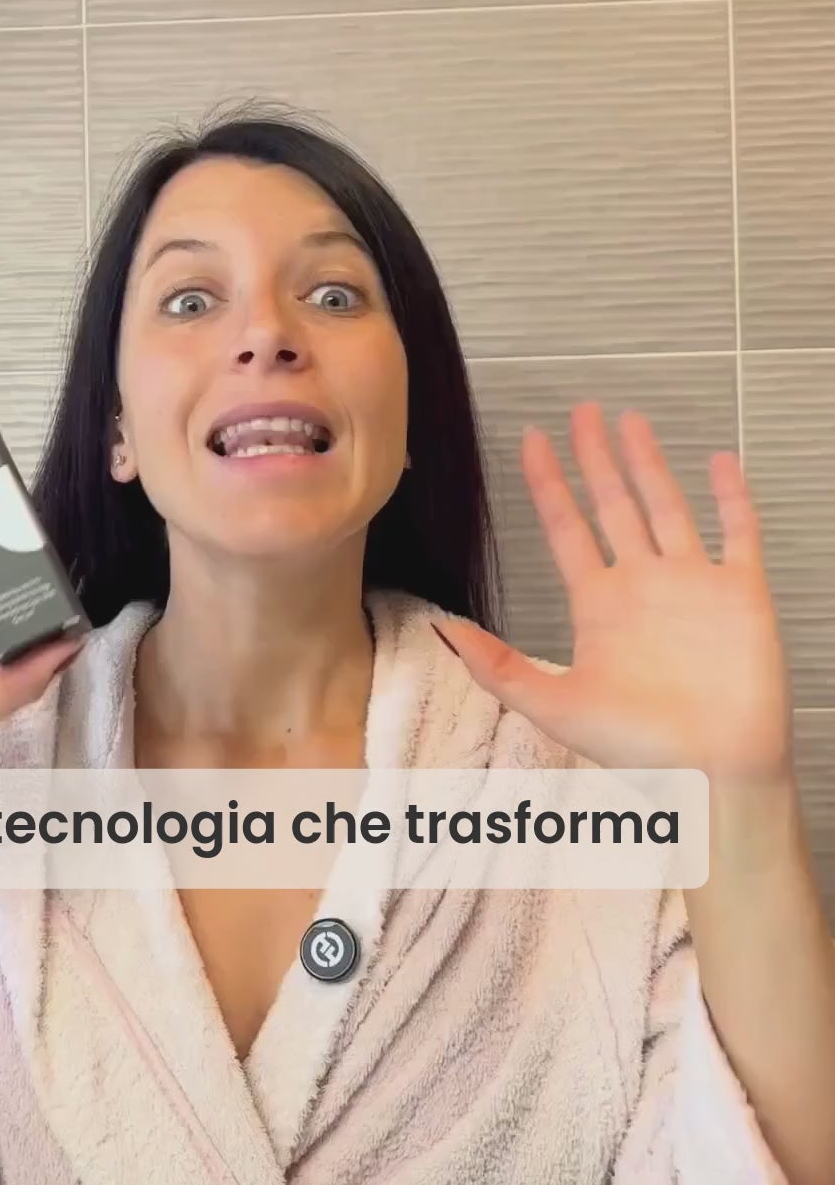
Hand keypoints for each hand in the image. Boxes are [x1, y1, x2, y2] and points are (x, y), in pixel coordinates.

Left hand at [433, 402, 792, 782]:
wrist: (714, 774)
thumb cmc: (640, 749)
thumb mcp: (555, 705)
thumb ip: (499, 666)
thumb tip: (443, 630)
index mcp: (598, 606)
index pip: (567, 528)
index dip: (550, 484)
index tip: (532, 441)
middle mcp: (643, 586)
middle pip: (614, 505)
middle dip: (596, 459)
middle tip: (582, 411)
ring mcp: (692, 586)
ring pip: (668, 507)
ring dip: (650, 464)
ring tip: (632, 420)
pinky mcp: (740, 593)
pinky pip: (737, 533)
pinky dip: (730, 497)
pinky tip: (720, 461)